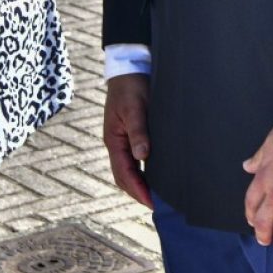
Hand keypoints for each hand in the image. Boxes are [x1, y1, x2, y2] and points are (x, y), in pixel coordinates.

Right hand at [103, 74, 151, 208]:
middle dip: (138, 191)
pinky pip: (137, 156)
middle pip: (125, 176)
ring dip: (142, 182)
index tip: (151, 202)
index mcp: (114, 140)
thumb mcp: (135, 108)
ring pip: (130, 168)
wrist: (131, 68)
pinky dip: (145, 168)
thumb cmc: (131, 87)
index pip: (124, 173)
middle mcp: (117, 143)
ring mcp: (124, 139)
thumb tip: (142, 156)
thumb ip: (138, 131)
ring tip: (159, 194)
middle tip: (157, 205)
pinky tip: (158, 171)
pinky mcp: (134, 132)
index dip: (137, 189)